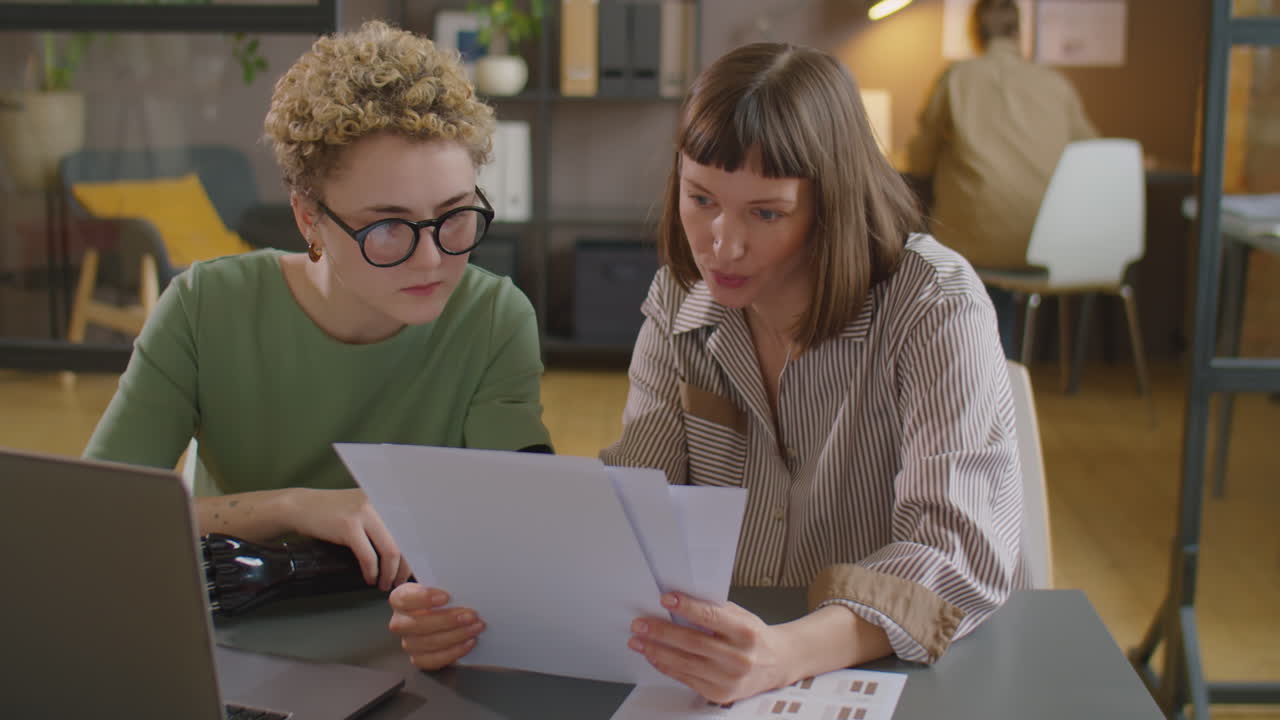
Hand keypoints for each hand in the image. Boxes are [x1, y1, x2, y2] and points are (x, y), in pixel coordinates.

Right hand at [283, 488, 409, 590]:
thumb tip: (404, 549)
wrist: (300, 506)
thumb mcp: (362, 509)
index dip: (415, 551)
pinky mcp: (348, 526)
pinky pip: (368, 556)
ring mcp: (364, 513)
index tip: (414, 568)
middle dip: (406, 567)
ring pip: (391, 550)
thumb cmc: (331, 511)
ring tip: (386, 584)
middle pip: (405, 541)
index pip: (410, 528)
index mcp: (386, 498)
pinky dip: (372, 572)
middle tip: (402, 582)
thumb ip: (382, 522)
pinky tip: (370, 579)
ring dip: (390, 573)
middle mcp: (380, 503)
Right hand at [388, 583, 484, 670]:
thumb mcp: (440, 585)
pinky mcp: (419, 658)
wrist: (443, 612)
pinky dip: (453, 652)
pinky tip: (468, 642)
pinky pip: (434, 660)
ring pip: (428, 643)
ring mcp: (408, 642)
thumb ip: (445, 585)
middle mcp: (400, 622)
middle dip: (447, 620)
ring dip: (456, 636)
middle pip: (418, 624)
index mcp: (400, 599)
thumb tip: (463, 585)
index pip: (404, 599)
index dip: (424, 598)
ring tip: (475, 627)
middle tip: (471, 615)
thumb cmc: (441, 596)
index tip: (446, 597)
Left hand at [629, 593, 795, 703]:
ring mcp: (729, 679)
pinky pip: (686, 678)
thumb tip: (677, 602)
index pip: (711, 617)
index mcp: (746, 632)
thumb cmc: (753, 636)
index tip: (665, 599)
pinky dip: (666, 666)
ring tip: (638, 640)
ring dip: (656, 651)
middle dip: (661, 632)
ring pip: (685, 663)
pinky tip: (653, 655)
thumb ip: (714, 610)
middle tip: (640, 624)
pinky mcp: (719, 694)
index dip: (686, 608)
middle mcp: (739, 658)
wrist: (776, 664)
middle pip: (693, 643)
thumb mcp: (741, 616)